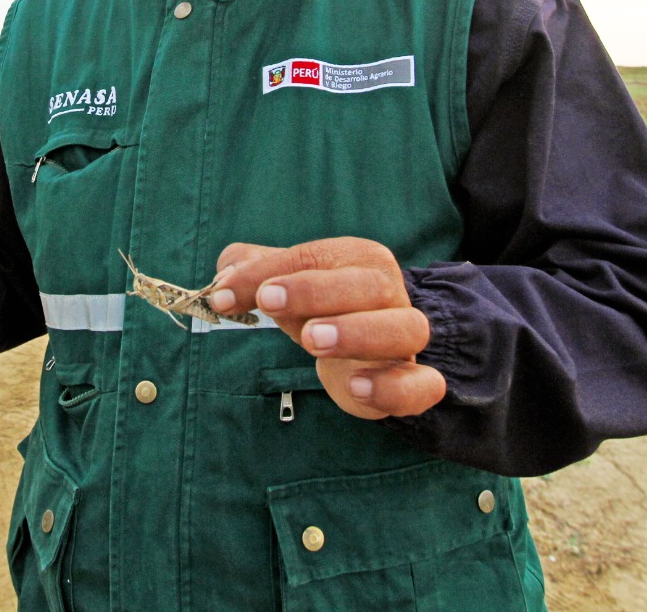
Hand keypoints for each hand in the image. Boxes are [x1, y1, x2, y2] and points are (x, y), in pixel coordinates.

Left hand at [209, 237, 444, 419]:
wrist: (365, 351)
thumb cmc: (321, 308)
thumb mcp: (284, 283)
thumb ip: (251, 272)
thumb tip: (224, 277)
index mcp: (358, 259)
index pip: (313, 258)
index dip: (266, 273)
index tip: (224, 295)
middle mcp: (389, 292)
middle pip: (369, 285)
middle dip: (319, 292)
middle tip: (272, 304)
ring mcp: (406, 337)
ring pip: (405, 328)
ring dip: (358, 333)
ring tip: (312, 342)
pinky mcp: (412, 381)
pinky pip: (422, 384)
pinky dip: (394, 387)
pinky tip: (356, 387)